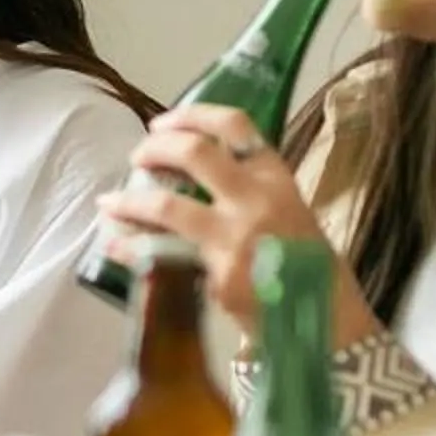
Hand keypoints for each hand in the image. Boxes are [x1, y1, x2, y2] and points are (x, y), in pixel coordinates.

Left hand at [104, 106, 377, 346]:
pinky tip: (115, 247)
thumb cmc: (304, 266)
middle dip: (154, 150)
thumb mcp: (286, 213)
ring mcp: (238, 236)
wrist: (327, 319)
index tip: (161, 123)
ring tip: (108, 203)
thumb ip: (246, 189)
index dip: (191, 116)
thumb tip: (191, 173)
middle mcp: (257, 198)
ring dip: (128, 201)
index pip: (235, 126)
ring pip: (166, 205)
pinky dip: (132, 249)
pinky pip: (162, 254)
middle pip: (194, 153)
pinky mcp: (220, 274)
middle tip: (136, 159)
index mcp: (276, 178)